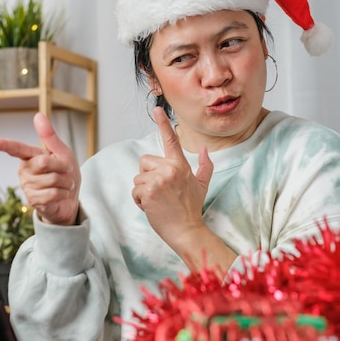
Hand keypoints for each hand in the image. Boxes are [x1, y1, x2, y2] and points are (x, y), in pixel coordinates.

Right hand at [0, 112, 80, 224]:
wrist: (71, 199)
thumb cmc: (65, 173)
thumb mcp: (62, 152)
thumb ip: (49, 136)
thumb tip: (37, 115)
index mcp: (30, 156)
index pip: (16, 149)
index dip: (4, 145)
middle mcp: (25, 170)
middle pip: (44, 163)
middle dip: (63, 166)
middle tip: (66, 172)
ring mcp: (28, 186)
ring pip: (52, 179)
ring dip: (65, 182)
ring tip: (63, 184)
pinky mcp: (33, 200)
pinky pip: (52, 193)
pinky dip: (63, 193)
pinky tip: (60, 195)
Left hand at [132, 107, 214, 266]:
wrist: (187, 231)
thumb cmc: (191, 209)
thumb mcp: (201, 185)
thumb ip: (205, 166)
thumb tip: (204, 149)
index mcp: (180, 165)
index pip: (170, 140)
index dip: (163, 123)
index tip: (157, 109)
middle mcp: (170, 169)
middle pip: (144, 162)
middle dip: (147, 176)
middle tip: (160, 192)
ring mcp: (159, 179)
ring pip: (137, 178)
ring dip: (143, 191)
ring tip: (157, 201)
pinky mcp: (149, 191)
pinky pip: (135, 190)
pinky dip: (139, 201)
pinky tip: (151, 207)